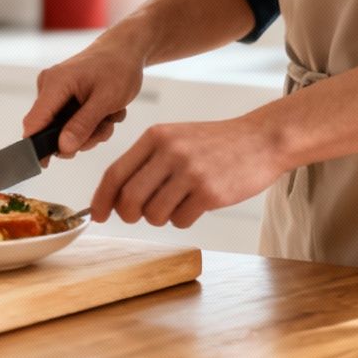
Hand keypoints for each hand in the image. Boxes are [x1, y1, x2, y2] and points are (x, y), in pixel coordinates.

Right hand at [22, 36, 143, 158]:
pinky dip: (92, 123)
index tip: (46, 164)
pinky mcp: (64, 97)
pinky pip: (72, 122)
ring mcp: (56, 93)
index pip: (33, 122)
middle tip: (105, 128)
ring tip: (110, 116)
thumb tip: (63, 148)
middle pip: (51, 130)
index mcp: (55, 84)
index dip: (36, 146)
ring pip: (66, 130)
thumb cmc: (118, 68)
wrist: (126, 50)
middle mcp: (49, 87)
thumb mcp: (106, 100)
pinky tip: (107, 112)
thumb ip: (83, 125)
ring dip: (91, 131)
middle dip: (81, 137)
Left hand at [89, 115, 284, 228]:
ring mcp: (190, 172)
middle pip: (129, 199)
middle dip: (129, 215)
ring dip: (161, 217)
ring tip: (177, 202)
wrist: (261, 139)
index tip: (97, 215)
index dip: (101, 199)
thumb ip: (146, 162)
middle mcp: (169, 152)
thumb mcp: (175, 138)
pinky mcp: (210, 192)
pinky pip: (181, 221)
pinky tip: (197, 203)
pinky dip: (184, 219)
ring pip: (153, 214)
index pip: (115, 173)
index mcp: (156, 136)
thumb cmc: (214, 143)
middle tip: (140, 215)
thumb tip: (116, 197)